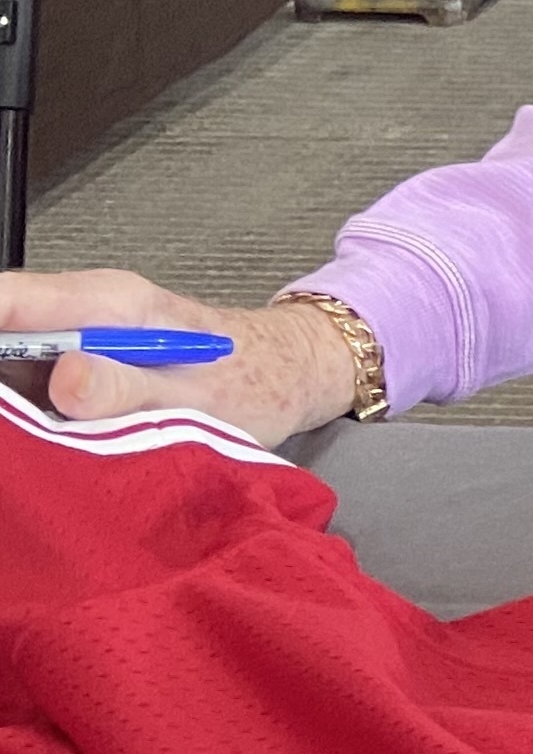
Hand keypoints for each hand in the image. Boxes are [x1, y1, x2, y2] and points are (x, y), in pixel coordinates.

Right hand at [0, 268, 360, 444]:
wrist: (284, 378)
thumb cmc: (249, 380)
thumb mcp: (194, 395)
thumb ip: (129, 388)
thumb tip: (66, 380)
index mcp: (107, 303)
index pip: (7, 301)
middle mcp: (80, 315)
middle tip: (13, 431)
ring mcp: (71, 345)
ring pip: (6, 365)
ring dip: (9, 409)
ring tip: (27, 447)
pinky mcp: (71, 376)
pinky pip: (24, 392)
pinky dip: (21, 420)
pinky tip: (32, 451)